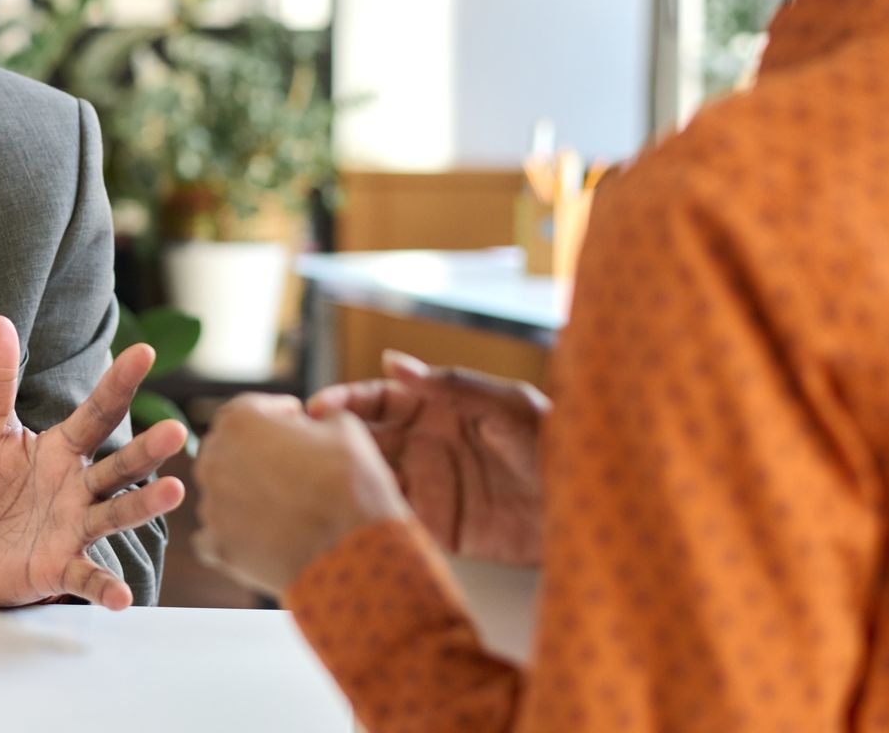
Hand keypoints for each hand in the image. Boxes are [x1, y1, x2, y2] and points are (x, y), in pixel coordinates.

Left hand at [0, 315, 187, 609]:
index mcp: (65, 448)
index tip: (143, 353)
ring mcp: (75, 528)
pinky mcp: (58, 567)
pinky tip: (121, 597)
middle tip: (176, 431)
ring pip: (115, 514)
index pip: (98, 412)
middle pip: (119, 466)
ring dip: (143, 506)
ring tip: (173, 492)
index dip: (119, 383)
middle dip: (147, 450)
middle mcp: (80, 487)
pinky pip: (85, 577)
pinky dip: (104, 587)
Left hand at [193, 394, 408, 598]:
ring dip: (247, 490)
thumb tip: (313, 422)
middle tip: (292, 466)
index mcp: (240, 420)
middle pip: (230, 447)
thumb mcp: (344, 427)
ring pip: (223, 489)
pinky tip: (268, 533)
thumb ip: (318, 415)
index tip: (295, 426)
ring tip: (286, 504)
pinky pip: (218, 531)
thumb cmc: (349, 484)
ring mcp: (212, 503)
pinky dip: (238, 531)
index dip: (276, 415)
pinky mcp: (218, 544)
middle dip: (257, 451)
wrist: (352, 551)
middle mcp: (215, 458)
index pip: (248, 408)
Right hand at [307, 351, 547, 565]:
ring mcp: (431, 486)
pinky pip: (394, 519)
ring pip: (371, 478)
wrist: (591, 507)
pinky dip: (369, 516)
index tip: (317, 409)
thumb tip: (392, 362)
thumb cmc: (558, 443)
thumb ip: (454, 385)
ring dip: (343, 478)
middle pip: (365, 439)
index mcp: (439, 408)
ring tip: (312, 483)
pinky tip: (349, 516)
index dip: (347, 400)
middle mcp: (427, 445)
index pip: (380, 399)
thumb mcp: (510, 404)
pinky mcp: (440, 527)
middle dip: (330, 441)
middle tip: (298, 448)